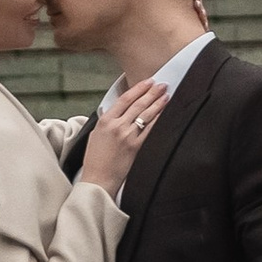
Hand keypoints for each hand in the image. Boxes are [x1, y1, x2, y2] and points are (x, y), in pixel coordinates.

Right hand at [83, 73, 172, 195]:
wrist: (98, 179)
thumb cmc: (94, 159)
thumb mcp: (95, 134)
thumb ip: (105, 121)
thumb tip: (114, 111)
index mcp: (105, 121)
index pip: (125, 99)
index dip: (139, 88)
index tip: (148, 82)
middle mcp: (117, 126)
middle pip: (138, 104)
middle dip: (152, 92)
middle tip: (162, 85)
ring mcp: (127, 136)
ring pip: (146, 115)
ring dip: (158, 103)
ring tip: (166, 95)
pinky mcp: (136, 147)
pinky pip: (150, 130)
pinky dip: (158, 120)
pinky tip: (164, 113)